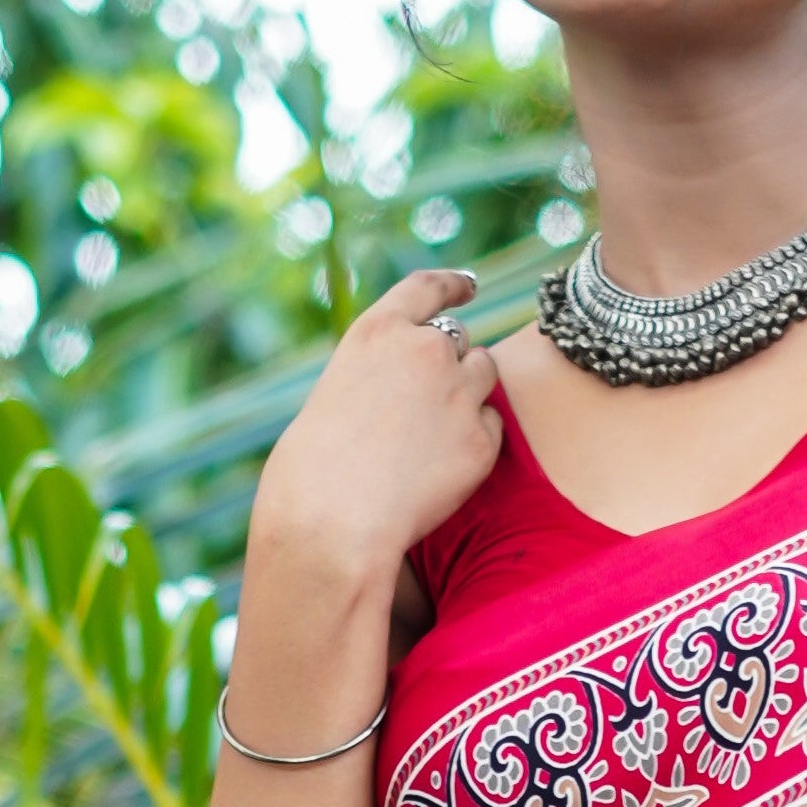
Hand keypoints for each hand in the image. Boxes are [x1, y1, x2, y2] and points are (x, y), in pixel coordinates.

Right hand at [246, 266, 508, 606]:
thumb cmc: (315, 470)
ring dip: (468, 394)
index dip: (454, 284)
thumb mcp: (338, 393)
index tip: (470, 285)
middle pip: (459, 339)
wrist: (333, 522)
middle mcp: (425, 350)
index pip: (428, 289)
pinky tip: (438, 470)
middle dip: (449, 363)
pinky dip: (473, 444)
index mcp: (378, 331)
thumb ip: (381, 373)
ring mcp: (459, 392)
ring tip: (430, 438)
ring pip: (484, 375)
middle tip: (426, 405)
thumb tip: (418, 384)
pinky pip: (491, 428)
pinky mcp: (481, 440)